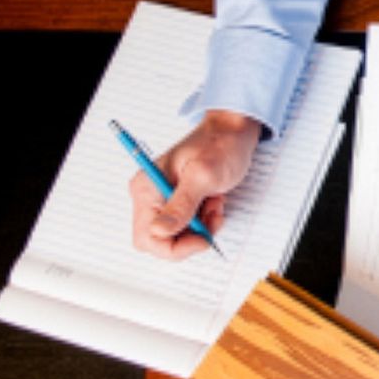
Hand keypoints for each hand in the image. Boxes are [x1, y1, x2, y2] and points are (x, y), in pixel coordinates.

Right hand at [128, 110, 261, 260]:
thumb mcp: (204, 175)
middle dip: (190, 236)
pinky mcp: (176, 202)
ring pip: (176, 236)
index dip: (175, 247)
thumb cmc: (219, 145)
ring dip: (201, 226)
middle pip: (161, 241)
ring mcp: (162, 200)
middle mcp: (149, 196)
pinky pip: (186, 227)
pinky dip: (204, 220)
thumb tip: (158, 231)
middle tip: (211, 217)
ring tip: (214, 202)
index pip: (148, 238)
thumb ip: (182, 205)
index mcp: (146, 189)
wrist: (232, 131)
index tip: (202, 238)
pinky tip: (213, 201)